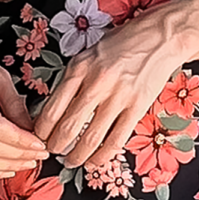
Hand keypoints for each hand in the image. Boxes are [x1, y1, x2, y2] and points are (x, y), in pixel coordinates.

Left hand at [32, 11, 184, 169]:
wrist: (159, 36)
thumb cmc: (123, 43)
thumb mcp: (88, 54)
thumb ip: (73, 78)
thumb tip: (55, 108)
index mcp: (79, 68)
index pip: (52, 108)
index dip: (41, 130)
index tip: (39, 137)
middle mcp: (96, 83)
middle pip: (68, 127)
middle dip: (55, 146)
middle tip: (52, 153)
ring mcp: (118, 96)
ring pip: (91, 138)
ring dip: (77, 156)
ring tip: (70, 162)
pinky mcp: (137, 107)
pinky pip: (116, 140)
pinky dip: (103, 156)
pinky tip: (94, 162)